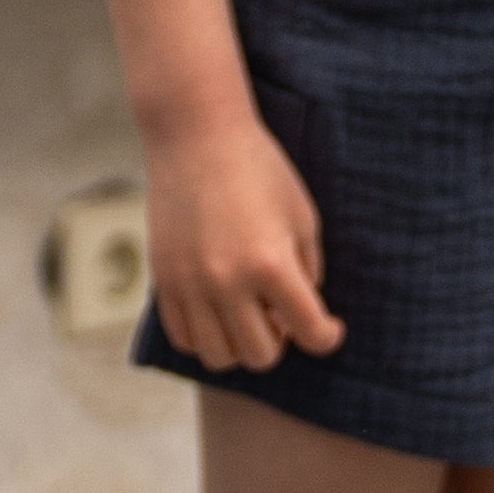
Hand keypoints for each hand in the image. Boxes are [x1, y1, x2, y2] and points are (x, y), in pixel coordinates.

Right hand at [143, 113, 339, 374]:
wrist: (196, 135)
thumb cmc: (259, 169)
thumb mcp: (301, 216)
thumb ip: (307, 271)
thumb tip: (298, 318)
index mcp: (272, 263)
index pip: (310, 332)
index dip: (328, 336)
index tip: (330, 327)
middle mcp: (228, 281)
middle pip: (262, 356)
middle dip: (281, 341)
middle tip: (282, 313)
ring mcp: (190, 284)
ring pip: (220, 357)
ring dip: (241, 344)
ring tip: (249, 314)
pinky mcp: (163, 280)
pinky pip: (185, 337)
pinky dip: (206, 336)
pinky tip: (219, 310)